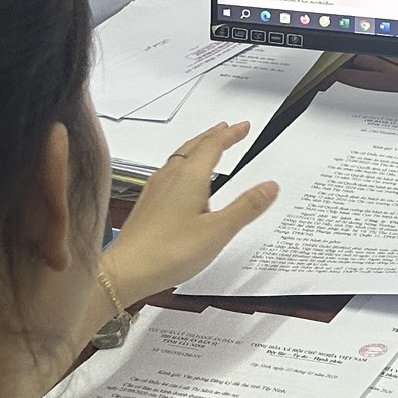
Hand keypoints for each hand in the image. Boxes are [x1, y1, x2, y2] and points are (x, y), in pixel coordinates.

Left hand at [104, 122, 278, 306]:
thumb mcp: (218, 232)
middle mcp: (170, 177)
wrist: (126, 271)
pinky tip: (180, 179)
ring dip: (197, 147)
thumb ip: (246, 207)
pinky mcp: (148, 203)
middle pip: (194, 146)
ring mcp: (156, 189)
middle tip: (228, 129)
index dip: (231, 134)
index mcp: (189, 177)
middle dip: (213, 136)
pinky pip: (168, 172)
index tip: (244, 127)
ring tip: (207, 146)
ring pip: (179, 158)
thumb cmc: (168, 252)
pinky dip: (183, 164)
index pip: (213, 145)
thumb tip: (270, 186)